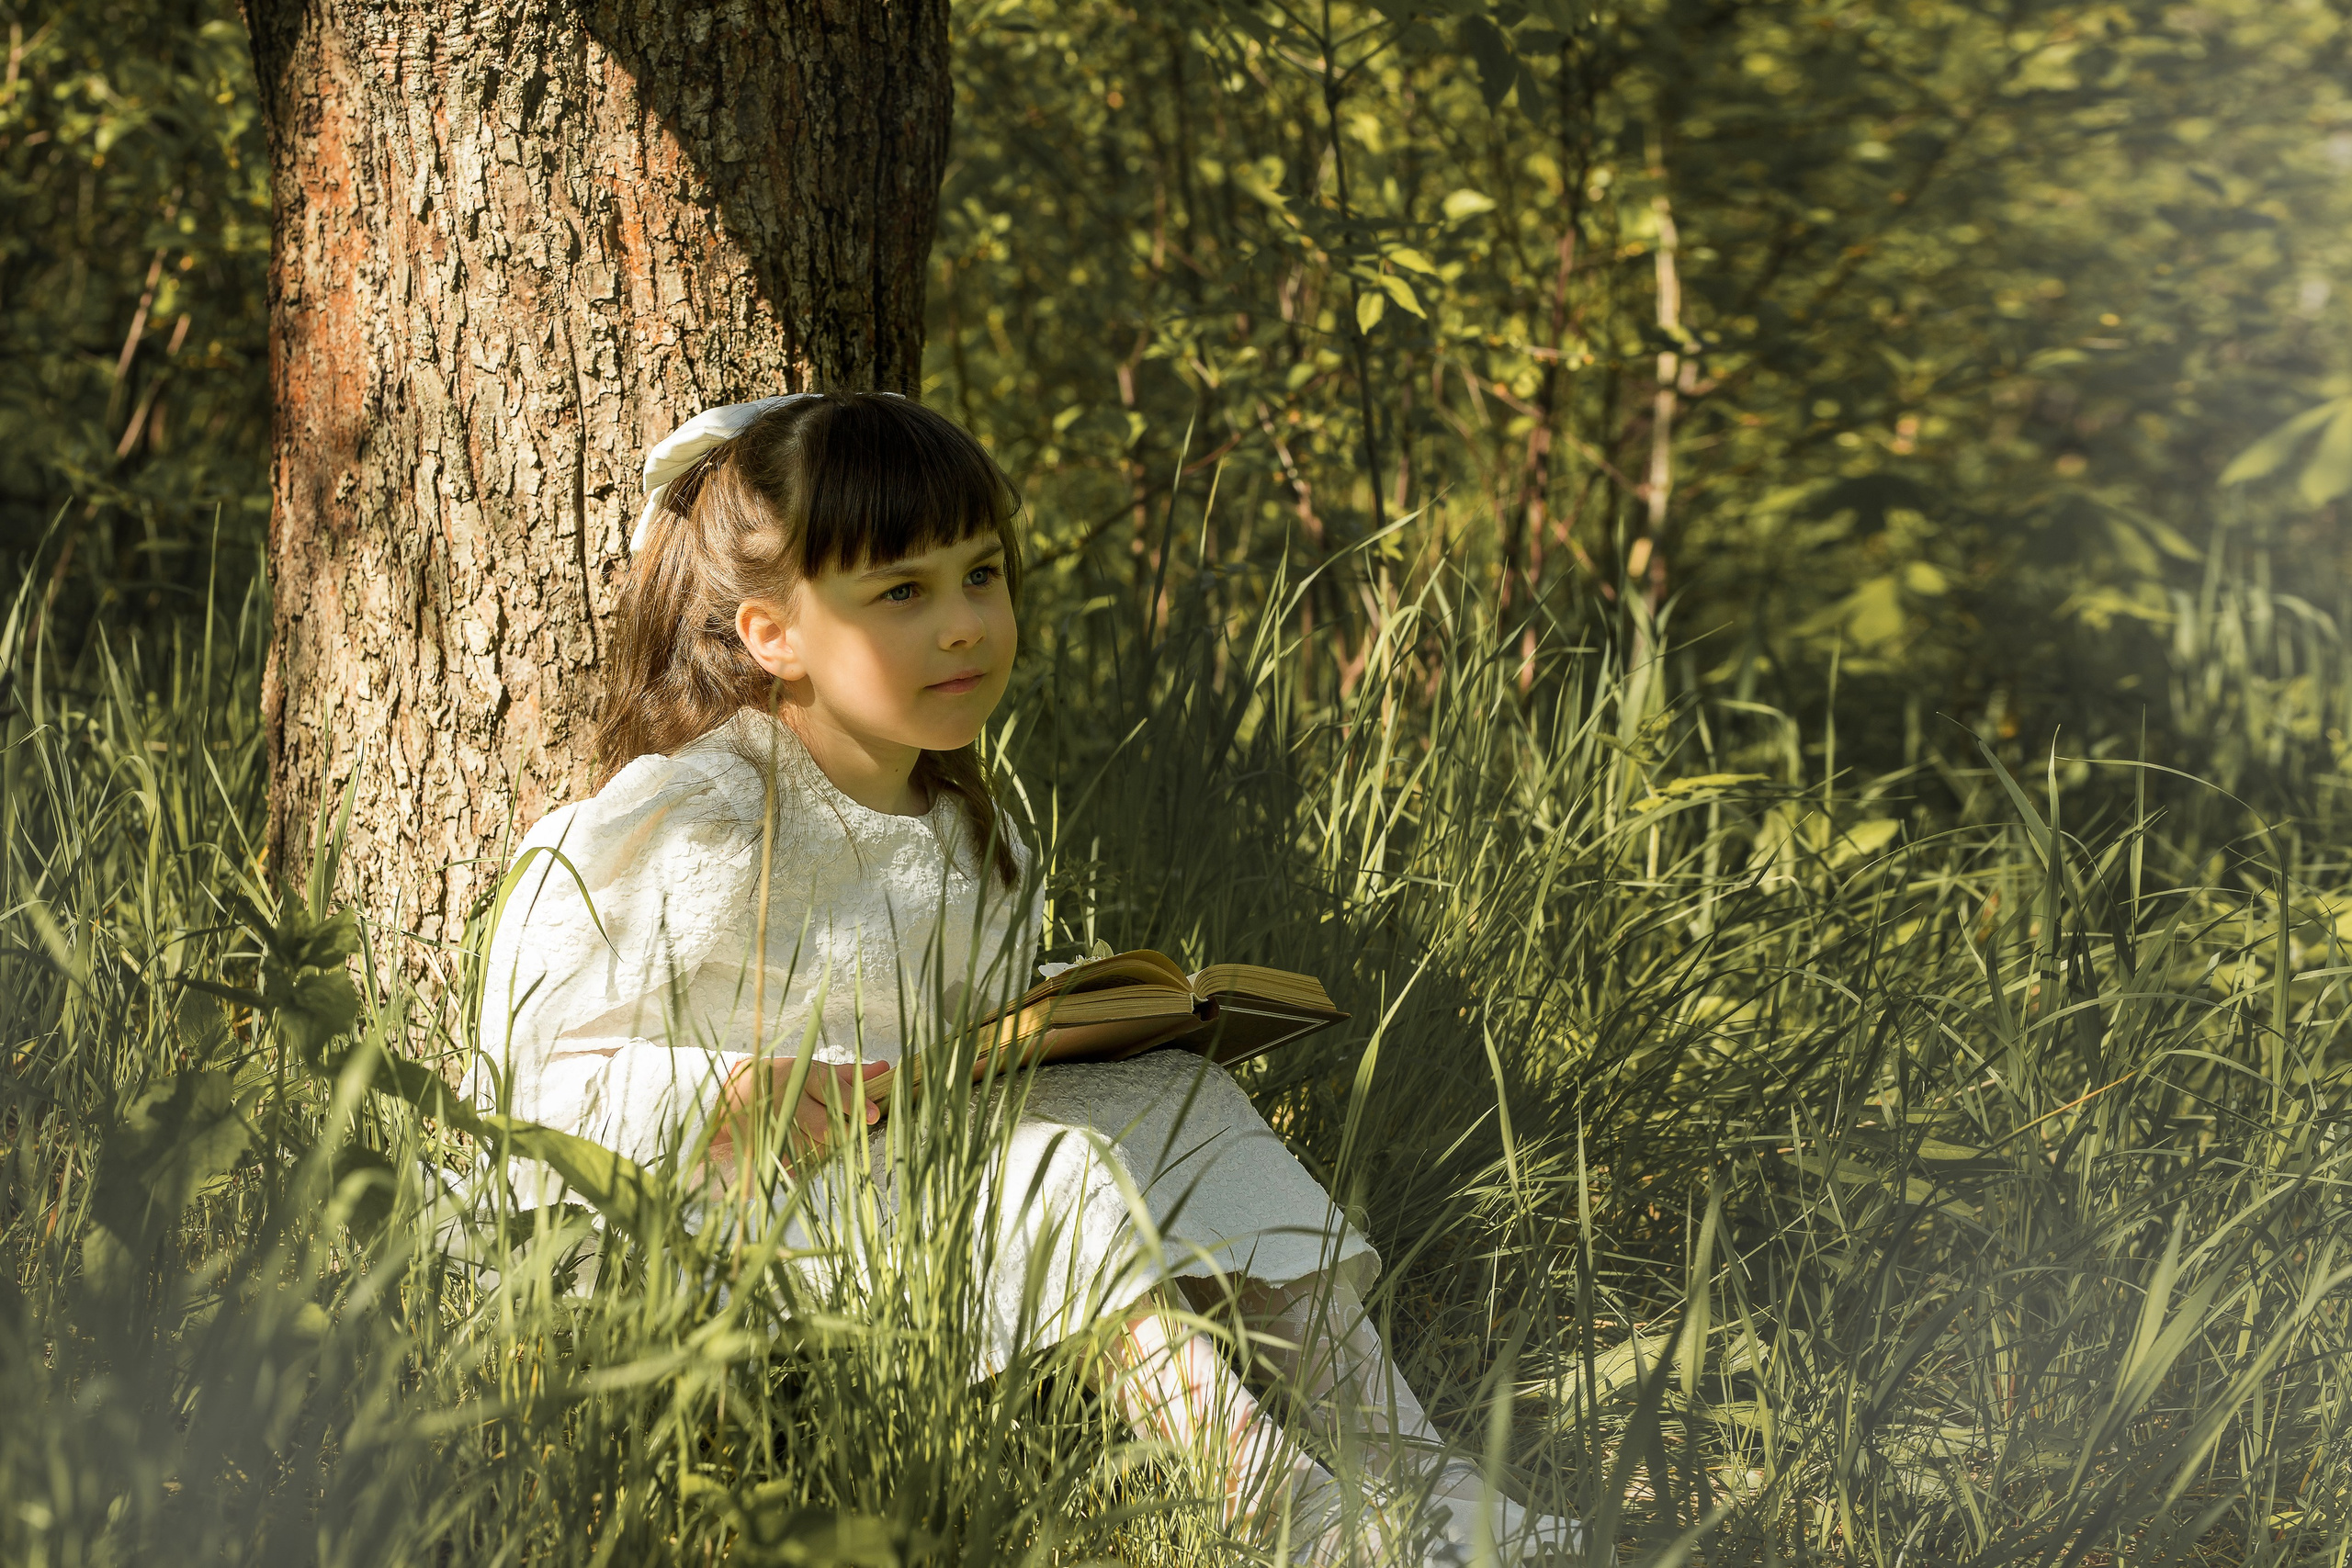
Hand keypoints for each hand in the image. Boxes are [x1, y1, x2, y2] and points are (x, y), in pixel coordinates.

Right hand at [707, 1056, 888, 1173]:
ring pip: (814, 1147)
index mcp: (802, 1077)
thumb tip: (884, 1069)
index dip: (854, 1103)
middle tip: (851, 1131)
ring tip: (824, 1136)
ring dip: (827, 1147)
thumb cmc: (788, 1081)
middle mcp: (789, 1102)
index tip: (874, 1114)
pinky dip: (809, 1158)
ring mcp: (776, 1127)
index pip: (831, 1090)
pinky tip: (807, 1147)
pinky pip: (798, 1161)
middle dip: (844, 1132)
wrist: (740, 1095)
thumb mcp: (816, 1072)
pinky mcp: (768, 1148)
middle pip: (824, 1126)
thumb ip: (849, 1075)